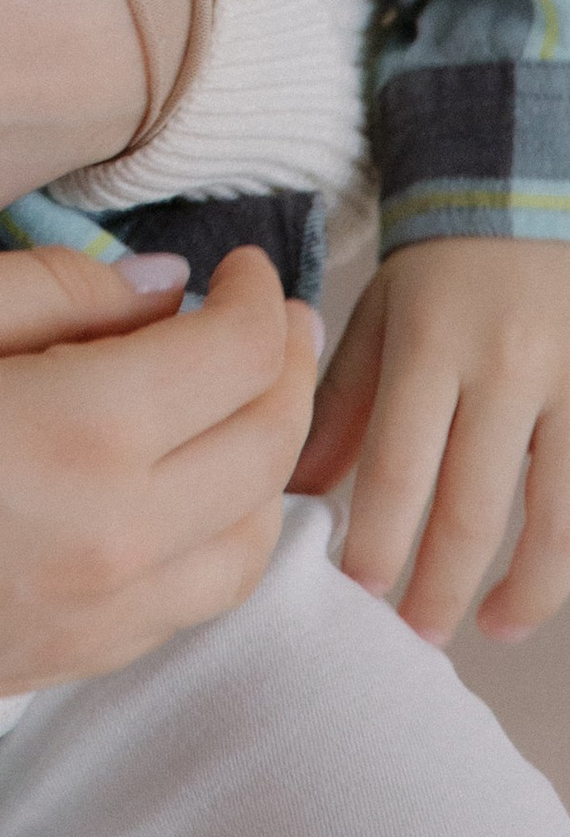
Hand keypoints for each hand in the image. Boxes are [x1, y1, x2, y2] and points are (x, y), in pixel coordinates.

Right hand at [0, 242, 318, 719]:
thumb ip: (52, 288)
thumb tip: (162, 292)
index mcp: (79, 433)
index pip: (235, 360)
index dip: (255, 299)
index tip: (239, 264)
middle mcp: (115, 538)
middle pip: (266, 451)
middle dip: (285, 370)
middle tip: (266, 319)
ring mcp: (98, 618)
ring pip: (250, 544)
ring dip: (269, 463)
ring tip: (243, 403)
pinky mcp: (68, 664)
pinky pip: (193, 604)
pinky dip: (222, 538)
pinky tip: (187, 491)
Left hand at [294, 238, 569, 642]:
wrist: (526, 200)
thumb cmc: (440, 277)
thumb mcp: (380, 321)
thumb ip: (342, 407)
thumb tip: (293, 494)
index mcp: (431, 344)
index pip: (400, 467)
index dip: (380, 541)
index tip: (358, 594)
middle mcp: (506, 367)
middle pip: (473, 507)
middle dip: (439, 585)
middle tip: (411, 635)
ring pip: (554, 518)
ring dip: (520, 592)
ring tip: (487, 629)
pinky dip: (569, 552)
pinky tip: (543, 588)